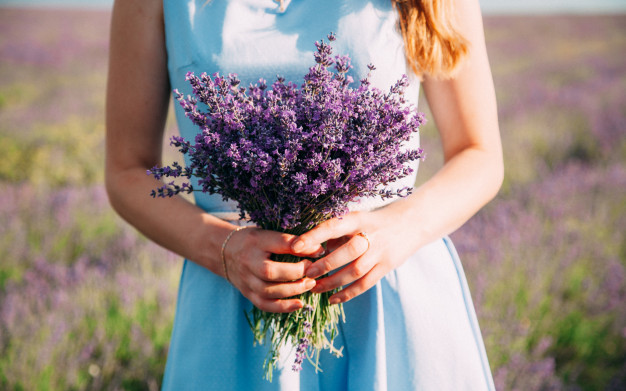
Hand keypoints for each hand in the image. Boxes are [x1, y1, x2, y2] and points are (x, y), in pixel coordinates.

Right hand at [223, 227, 323, 312]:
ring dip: (292, 290)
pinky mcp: (248, 294)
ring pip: (268, 291)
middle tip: (314, 270)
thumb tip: (318, 249)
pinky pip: (264, 305)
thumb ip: (290, 241)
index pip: (279, 243)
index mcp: (256, 241)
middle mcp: (248, 262)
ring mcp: (246, 280)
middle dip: (295, 273)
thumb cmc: (254, 241)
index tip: (318, 250)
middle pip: (269, 271)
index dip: (300, 247)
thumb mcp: (268, 233)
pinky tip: (299, 304)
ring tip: (310, 285)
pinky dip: (283, 307)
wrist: (224, 251)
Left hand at [291, 209, 414, 304]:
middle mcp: (371, 235)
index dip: (314, 236)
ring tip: (315, 289)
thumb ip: (338, 234)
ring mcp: (381, 252)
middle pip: (347, 252)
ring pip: (355, 271)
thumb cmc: (375, 220)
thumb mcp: (357, 219)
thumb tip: (315, 249)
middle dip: (325, 265)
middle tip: (306, 273)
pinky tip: (332, 299)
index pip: (334, 226)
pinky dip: (348, 293)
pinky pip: (365, 284)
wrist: (413, 222)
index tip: (295, 246)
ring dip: (333, 282)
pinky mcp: (387, 266)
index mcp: (359, 219)